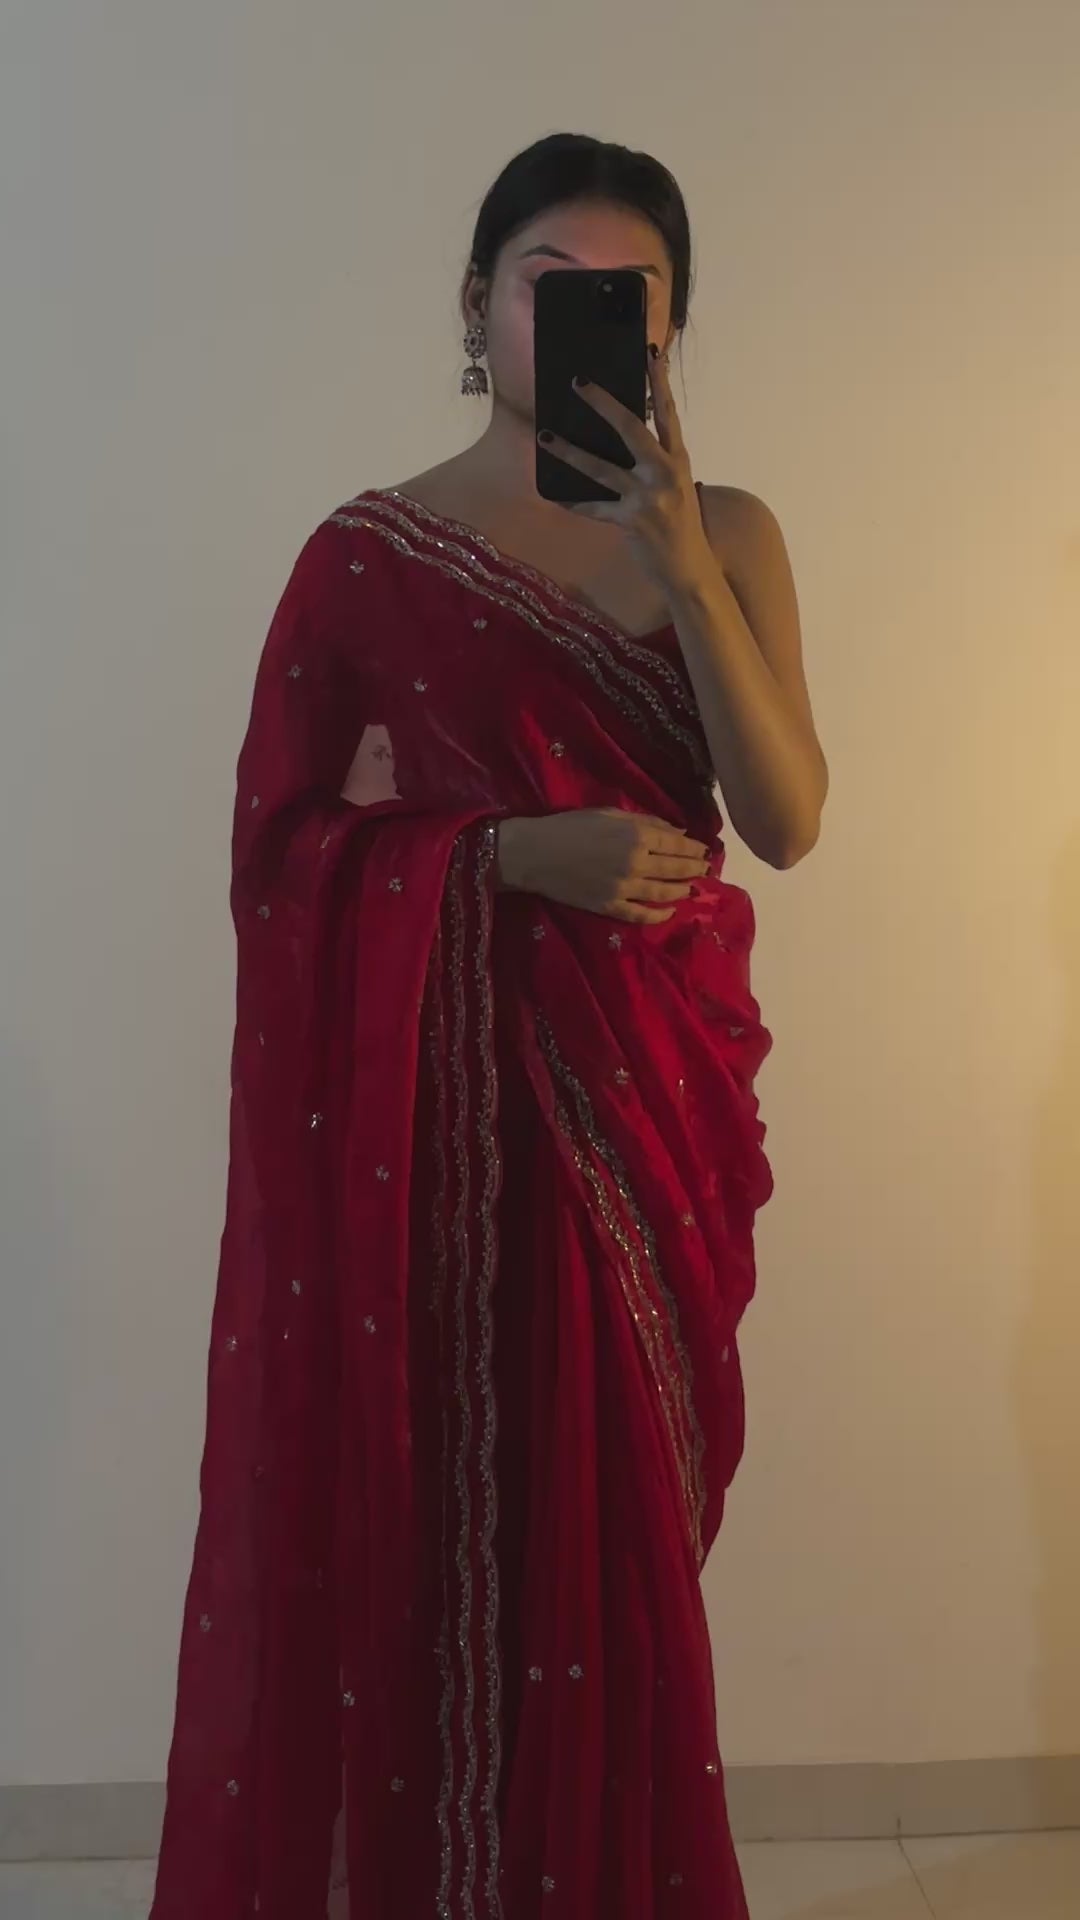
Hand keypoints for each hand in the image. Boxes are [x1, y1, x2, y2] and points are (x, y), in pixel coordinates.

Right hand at [496, 809, 711, 924]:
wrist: (534, 853)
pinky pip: (641, 915)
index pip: (677, 844)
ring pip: (664, 893)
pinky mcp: (609, 907)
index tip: (705, 850)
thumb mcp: (610, 813)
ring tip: (692, 888)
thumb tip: (679, 832)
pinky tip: (670, 912)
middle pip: (675, 869)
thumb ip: (647, 822)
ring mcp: (623, 888)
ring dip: (682, 890)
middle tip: (706, 869)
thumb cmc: (570, 826)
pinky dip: (659, 916)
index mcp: (637, 835)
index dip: (694, 848)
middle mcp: (636, 863)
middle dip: (694, 869)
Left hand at [536, 350, 713, 595]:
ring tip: (545, 436)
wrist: (691, 569)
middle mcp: (665, 473)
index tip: (650, 355)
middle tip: (579, 383)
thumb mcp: (677, 487)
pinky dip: (573, 502)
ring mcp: (648, 497)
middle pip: (632, 429)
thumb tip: (625, 438)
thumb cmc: (682, 525)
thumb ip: (657, 463)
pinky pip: (594, 508)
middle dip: (603, 404)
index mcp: (678, 460)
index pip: (669, 414)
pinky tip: (554, 494)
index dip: (660, 384)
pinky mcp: (631, 521)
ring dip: (569, 451)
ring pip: (601, 467)